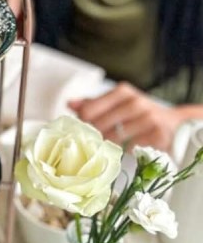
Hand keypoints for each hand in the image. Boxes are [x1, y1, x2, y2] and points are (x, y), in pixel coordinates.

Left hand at [68, 82, 183, 151]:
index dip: (81, 122)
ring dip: (106, 145)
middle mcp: (136, 101)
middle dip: (92, 135)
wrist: (172, 123)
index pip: (90, 109)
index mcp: (122, 91)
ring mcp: (149, 117)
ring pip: (115, 136)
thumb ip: (92, 104)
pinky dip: (124, 151)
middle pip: (101, 124)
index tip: (80, 130)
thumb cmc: (136, 114)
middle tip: (88, 143)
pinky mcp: (158, 134)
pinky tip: (122, 151)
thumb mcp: (116, 104)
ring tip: (103, 148)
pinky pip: (132, 146)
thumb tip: (70, 103)